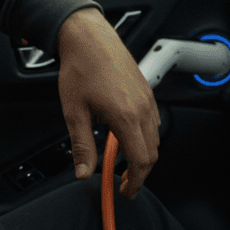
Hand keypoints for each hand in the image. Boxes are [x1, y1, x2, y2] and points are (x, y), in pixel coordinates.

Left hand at [56, 7, 159, 197]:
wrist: (89, 38)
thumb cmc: (81, 68)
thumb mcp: (74, 112)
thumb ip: (82, 146)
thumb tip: (84, 172)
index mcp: (126, 116)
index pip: (141, 161)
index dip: (135, 182)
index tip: (125, 191)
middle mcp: (142, 109)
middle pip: (152, 153)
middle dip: (140, 173)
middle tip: (124, 183)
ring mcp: (148, 100)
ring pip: (155, 138)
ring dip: (143, 155)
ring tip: (123, 161)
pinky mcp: (147, 92)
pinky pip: (153, 123)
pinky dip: (145, 137)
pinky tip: (127, 136)